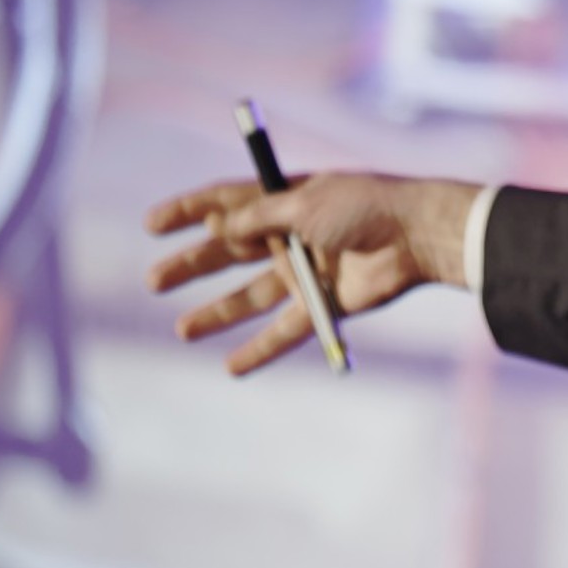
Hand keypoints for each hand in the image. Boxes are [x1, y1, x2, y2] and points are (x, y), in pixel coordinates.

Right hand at [144, 172, 478, 374]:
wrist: (416, 236)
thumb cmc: (364, 206)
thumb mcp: (302, 203)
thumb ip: (257, 217)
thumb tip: (215, 227)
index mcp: (284, 200)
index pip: (225, 203)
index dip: (187, 212)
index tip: (151, 225)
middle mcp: (291, 236)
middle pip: (230, 254)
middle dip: (193, 266)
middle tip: (155, 281)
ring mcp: (307, 271)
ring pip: (252, 297)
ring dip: (218, 313)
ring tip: (182, 329)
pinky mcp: (326, 304)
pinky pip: (287, 330)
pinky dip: (261, 350)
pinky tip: (232, 367)